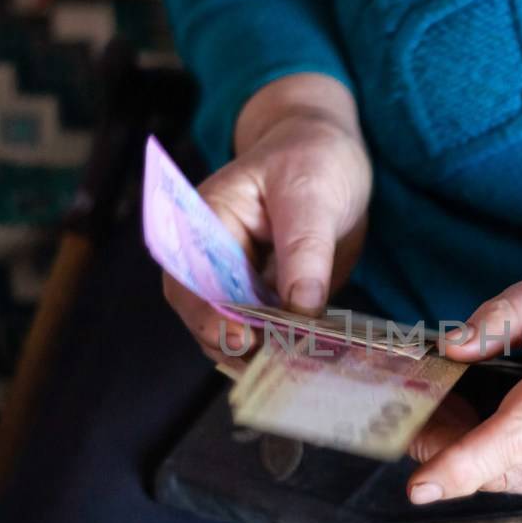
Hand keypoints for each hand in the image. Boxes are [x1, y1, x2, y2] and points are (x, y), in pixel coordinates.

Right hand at [163, 73, 371, 359]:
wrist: (331, 157)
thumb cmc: (312, 160)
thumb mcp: (311, 199)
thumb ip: (305, 253)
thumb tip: (301, 311)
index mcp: (205, 223)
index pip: (190, 277)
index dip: (208, 314)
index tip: (240, 338)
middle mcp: (213, 260)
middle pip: (206, 316)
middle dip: (238, 344)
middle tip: (278, 361)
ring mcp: (240, 284)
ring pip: (236, 335)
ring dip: (263, 354)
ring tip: (298, 364)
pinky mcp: (268, 302)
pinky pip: (269, 335)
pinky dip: (286, 350)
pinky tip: (310, 358)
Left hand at [408, 230, 521, 500]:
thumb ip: (505, 314)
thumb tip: (453, 348)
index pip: (519, 432)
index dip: (465, 462)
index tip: (421, 482)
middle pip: (510, 464)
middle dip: (450, 455)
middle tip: (411, 423)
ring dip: (474, 459)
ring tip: (441, 419)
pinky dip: (505, 461)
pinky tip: (482, 429)